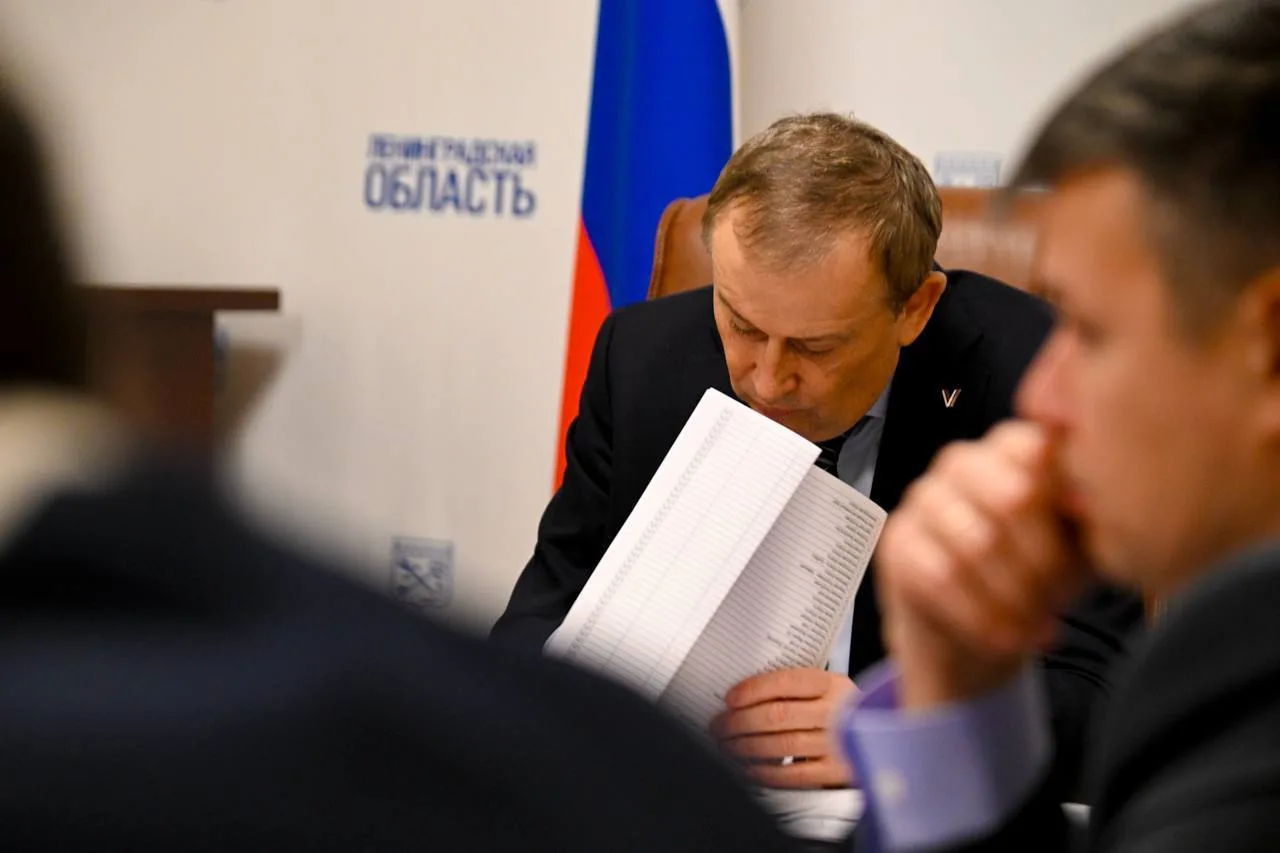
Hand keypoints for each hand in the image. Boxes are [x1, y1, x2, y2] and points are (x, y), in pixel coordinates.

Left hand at [711, 668, 856, 788]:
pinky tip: (748, 768)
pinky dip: (765, 772)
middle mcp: (838, 712)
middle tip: (719, 726)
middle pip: (778, 715)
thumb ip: (795, 691)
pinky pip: (793, 775)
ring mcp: (839, 744)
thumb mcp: (828, 690)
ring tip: (727, 746)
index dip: (752, 690)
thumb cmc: (843, 712)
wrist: (883, 738)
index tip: (730, 699)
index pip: (786, 682)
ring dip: (745, 747)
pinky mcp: (837, 773)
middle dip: (739, 722)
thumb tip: (743, 698)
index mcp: (833, 684)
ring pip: (782, 746)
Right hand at [877, 421, 1088, 709]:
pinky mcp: (898, 541)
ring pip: (977, 542)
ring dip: (1014, 596)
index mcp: (1010, 449)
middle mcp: (962, 462)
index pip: (1035, 449)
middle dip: (1043, 560)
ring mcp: (923, 498)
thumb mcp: (1079, 546)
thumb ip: (1091, 518)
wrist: (977, 631)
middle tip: (1058, 598)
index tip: (1078, 552)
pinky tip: (1005, 637)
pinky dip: (981, 616)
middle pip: (1011, 495)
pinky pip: (941, 575)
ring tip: (1035, 624)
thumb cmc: (1035, 576)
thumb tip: (1100, 506)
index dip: (1063, 507)